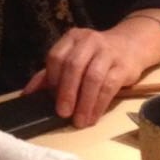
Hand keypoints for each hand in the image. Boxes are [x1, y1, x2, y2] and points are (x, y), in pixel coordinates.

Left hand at [24, 25, 154, 129]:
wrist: (131, 44)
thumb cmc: (96, 55)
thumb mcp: (73, 58)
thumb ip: (50, 74)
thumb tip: (27, 94)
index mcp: (72, 38)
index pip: (56, 57)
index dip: (52, 79)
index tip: (50, 99)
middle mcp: (89, 41)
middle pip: (73, 66)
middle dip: (66, 92)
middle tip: (62, 113)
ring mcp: (108, 52)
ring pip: (93, 78)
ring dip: (84, 102)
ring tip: (79, 121)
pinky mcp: (123, 66)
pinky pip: (109, 87)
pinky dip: (99, 105)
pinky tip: (93, 117)